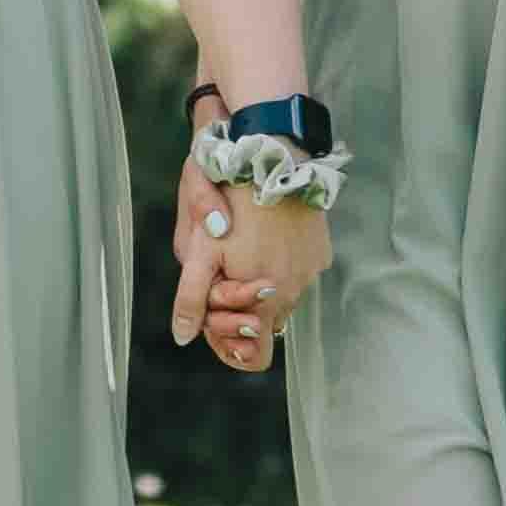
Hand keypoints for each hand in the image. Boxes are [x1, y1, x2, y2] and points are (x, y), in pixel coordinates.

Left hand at [168, 179, 327, 374]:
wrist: (269, 151)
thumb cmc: (226, 200)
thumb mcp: (197, 249)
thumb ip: (192, 299)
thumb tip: (185, 336)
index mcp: (264, 301)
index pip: (253, 355)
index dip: (226, 341)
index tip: (209, 313)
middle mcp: (294, 292)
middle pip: (264, 323)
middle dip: (238, 309)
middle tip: (218, 273)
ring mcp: (310, 270)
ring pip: (280, 296)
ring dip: (258, 285)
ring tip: (239, 247)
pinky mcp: (320, 250)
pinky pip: (297, 271)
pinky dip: (278, 263)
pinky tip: (262, 235)